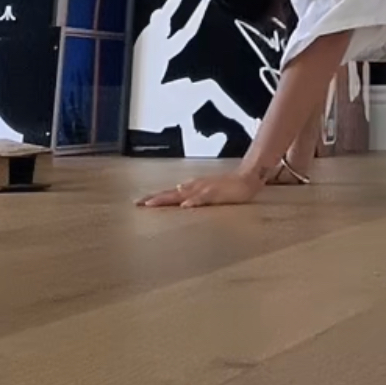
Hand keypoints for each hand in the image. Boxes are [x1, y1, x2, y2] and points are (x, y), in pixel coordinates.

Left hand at [138, 170, 263, 209]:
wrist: (247, 178)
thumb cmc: (227, 187)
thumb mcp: (207, 193)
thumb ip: (194, 195)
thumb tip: (179, 194)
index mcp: (192, 189)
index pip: (169, 194)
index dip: (154, 198)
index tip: (138, 203)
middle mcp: (195, 187)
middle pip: (170, 194)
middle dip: (154, 199)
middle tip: (137, 204)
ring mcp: (205, 189)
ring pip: (182, 195)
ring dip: (166, 199)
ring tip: (152, 204)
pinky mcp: (216, 193)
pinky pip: (203, 198)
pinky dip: (193, 202)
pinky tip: (185, 206)